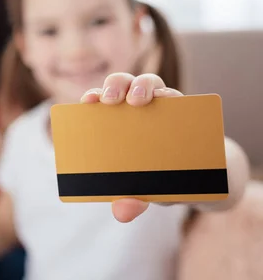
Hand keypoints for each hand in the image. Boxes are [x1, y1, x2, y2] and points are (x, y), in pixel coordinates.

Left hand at [80, 72, 182, 222]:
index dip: (94, 97)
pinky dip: (175, 98)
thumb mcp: (147, 193)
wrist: (206, 182)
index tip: (87, 101)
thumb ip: (133, 200)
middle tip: (111, 100)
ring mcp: (165, 107)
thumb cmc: (162, 180)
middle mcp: (139, 108)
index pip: (101, 102)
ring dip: (143, 85)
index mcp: (119, 123)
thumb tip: (122, 212)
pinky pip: (182, 98)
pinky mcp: (189, 113)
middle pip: (123, 84)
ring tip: (139, 100)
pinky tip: (172, 102)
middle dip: (115, 86)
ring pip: (151, 83)